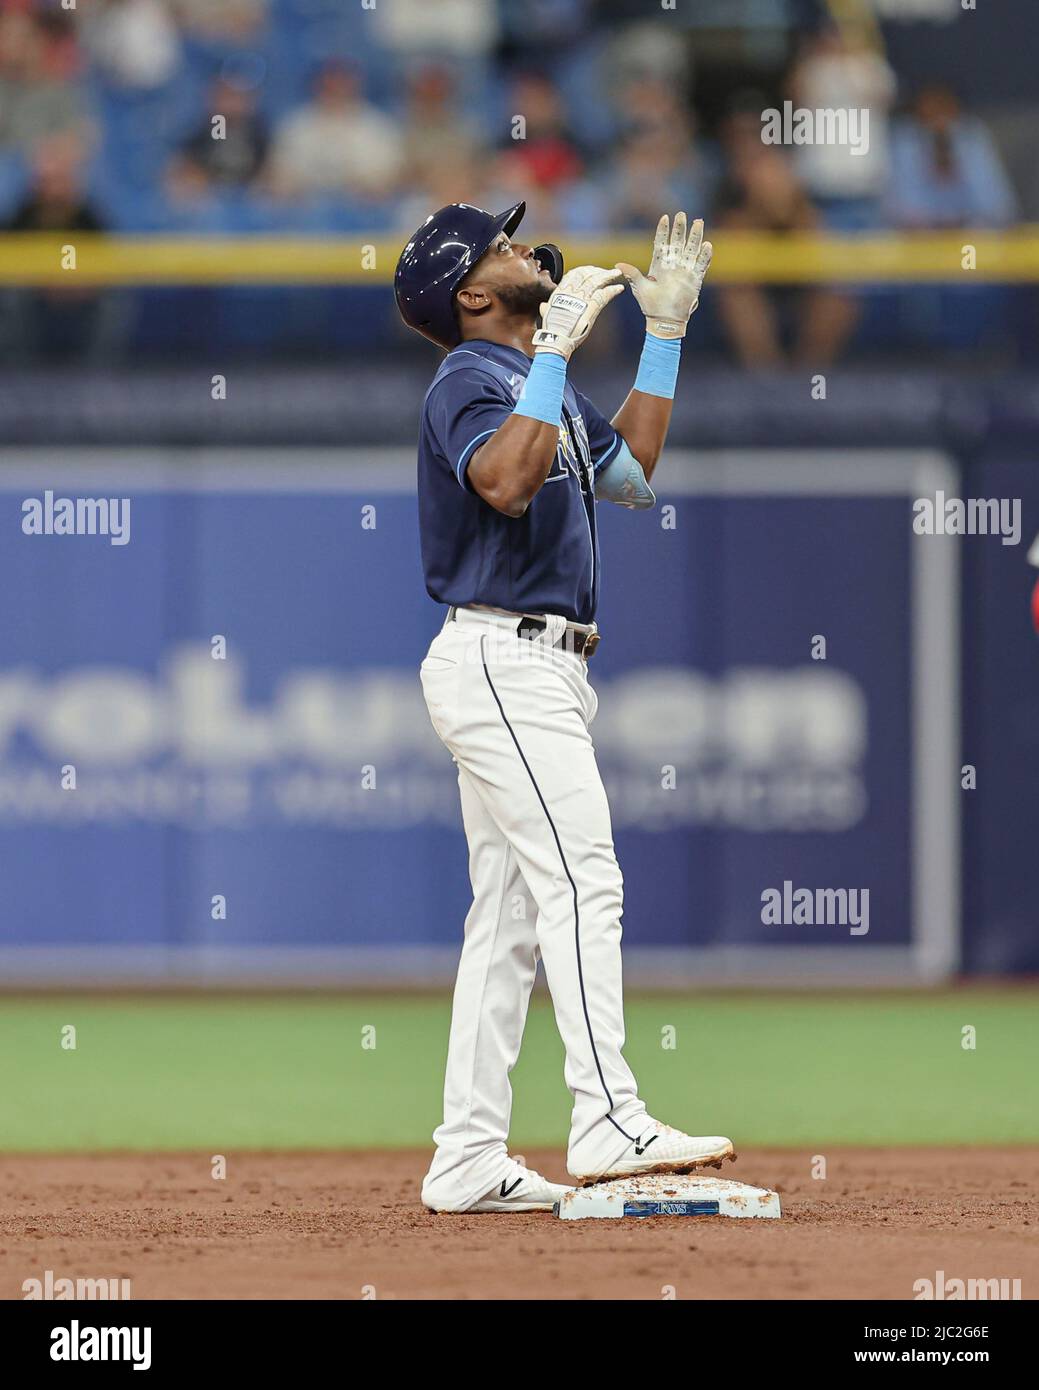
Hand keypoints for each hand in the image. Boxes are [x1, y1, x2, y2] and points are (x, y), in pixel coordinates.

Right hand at [532, 264, 624, 359]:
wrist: (557, 339)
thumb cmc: (551, 331)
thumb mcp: (546, 315)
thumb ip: (547, 308)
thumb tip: (543, 306)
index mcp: (560, 291)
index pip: (574, 274)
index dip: (584, 270)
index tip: (591, 270)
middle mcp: (571, 291)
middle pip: (587, 274)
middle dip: (597, 270)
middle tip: (606, 271)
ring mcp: (582, 298)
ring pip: (597, 281)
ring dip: (608, 276)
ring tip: (617, 273)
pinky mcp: (591, 307)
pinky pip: (604, 294)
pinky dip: (613, 290)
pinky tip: (619, 288)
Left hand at [616, 213, 712, 338]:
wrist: (664, 321)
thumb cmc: (650, 306)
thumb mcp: (640, 287)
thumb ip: (633, 274)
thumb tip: (618, 264)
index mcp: (659, 265)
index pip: (662, 243)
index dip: (663, 231)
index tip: (665, 217)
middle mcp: (673, 265)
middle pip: (678, 242)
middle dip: (680, 228)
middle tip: (682, 214)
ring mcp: (684, 271)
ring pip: (691, 249)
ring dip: (695, 236)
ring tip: (698, 221)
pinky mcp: (694, 280)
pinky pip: (701, 265)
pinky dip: (704, 255)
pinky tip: (707, 244)